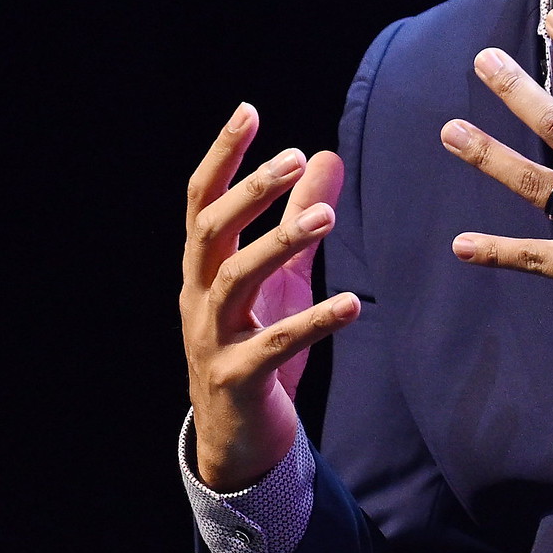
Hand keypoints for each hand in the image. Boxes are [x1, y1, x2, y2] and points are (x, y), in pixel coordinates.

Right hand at [180, 103, 360, 491]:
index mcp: (202, 269)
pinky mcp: (239, 378)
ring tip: (327, 217)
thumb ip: (298, 218)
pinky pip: (275, 344)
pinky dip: (315, 322)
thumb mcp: (278, 279)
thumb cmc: (254, 348)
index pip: (202, 201)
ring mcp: (213, 339)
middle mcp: (197, 297)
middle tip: (295, 157)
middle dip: (251, 191)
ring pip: (237, 281)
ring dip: (280, 243)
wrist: (235, 441)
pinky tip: (354, 305)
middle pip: (212, 231)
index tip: (247, 111)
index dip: (222, 156)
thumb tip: (326, 154)